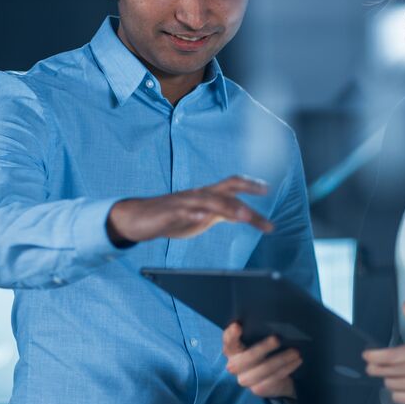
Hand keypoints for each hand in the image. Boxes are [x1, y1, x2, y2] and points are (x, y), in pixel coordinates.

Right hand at [107, 175, 273, 242]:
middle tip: (264, 194)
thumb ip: (222, 213)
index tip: (267, 188)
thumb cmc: (172, 217)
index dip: (250, 185)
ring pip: (209, 201)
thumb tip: (244, 214)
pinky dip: (194, 214)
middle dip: (246, 189)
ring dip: (229, 207)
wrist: (137, 218)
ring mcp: (184, 202)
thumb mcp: (203, 216)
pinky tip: (203, 217)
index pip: (233, 185)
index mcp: (207, 195)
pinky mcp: (169, 213)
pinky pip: (183, 212)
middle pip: (226, 187)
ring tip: (245, 215)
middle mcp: (199, 194)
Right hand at [222, 323, 301, 398]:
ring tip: (296, 351)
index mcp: (232, 350)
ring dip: (281, 359)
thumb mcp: (259, 340)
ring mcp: (245, 379)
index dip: (231, 334)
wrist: (272, 378)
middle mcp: (234, 366)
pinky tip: (296, 361)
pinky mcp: (257, 389)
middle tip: (277, 339)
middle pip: (247, 357)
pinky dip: (287, 368)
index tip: (238, 325)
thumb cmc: (264, 351)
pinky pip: (274, 378)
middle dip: (263, 348)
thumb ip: (258, 331)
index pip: (228, 341)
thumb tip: (273, 317)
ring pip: (264, 369)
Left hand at [362, 301, 404, 403]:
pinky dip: (399, 394)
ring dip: (390, 380)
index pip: (389, 356)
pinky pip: (398, 398)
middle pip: (384, 372)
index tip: (367, 356)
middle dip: (376, 369)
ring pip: (390, 384)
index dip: (373, 356)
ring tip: (397, 376)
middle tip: (375, 367)